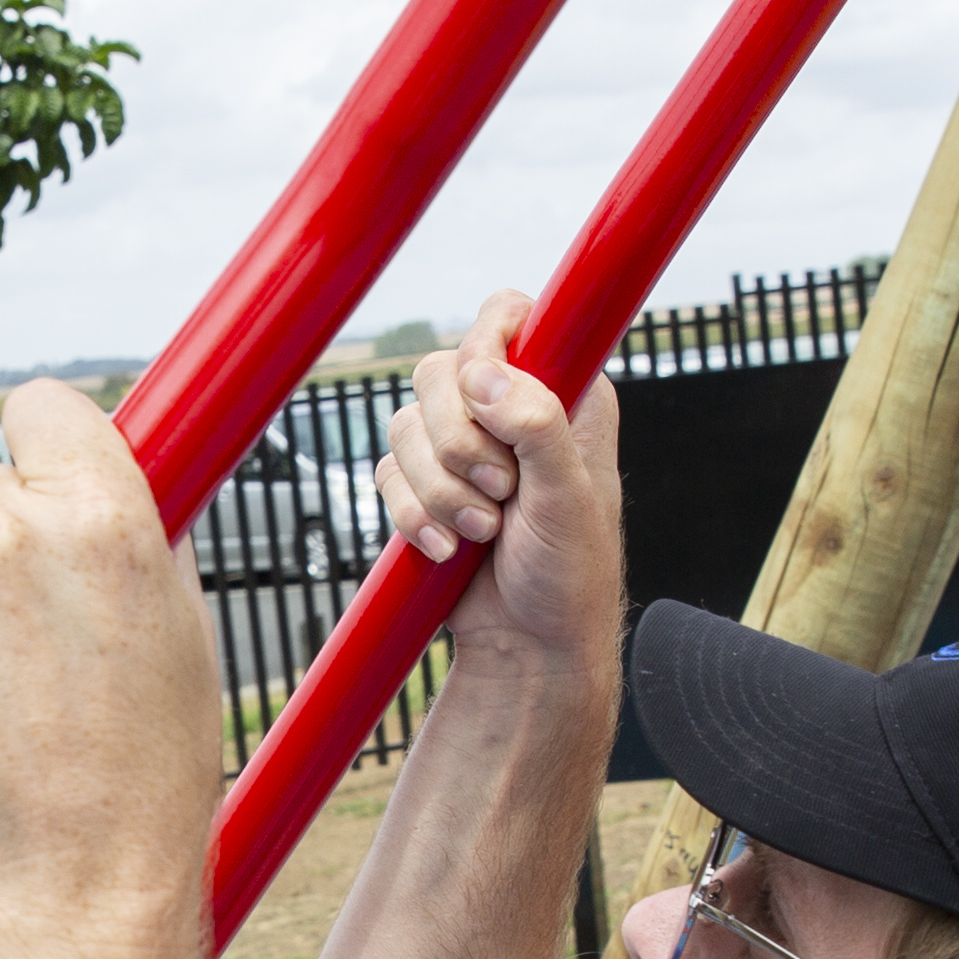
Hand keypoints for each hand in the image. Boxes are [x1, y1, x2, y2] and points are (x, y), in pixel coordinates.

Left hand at [0, 382, 222, 925]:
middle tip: (35, 640)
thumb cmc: (145, 769)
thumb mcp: (181, 632)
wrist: (72, 890)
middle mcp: (6, 543)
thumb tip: (100, 476)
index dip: (43, 446)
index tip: (44, 483)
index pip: (40, 406)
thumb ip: (134, 537)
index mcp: (101, 520)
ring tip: (3, 706)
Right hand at [376, 291, 620, 667]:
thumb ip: (538, 426)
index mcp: (563, 390)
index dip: (485, 347)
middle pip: (439, 371)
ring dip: (439, 488)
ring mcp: (463, 445)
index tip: (484, 396)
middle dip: (458, 442)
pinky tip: (449, 548)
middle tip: (501, 489)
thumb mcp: (569, 497)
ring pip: (406, 424)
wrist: (530, 642)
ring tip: (482, 530)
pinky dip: (415, 515)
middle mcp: (509, 407)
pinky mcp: (425, 483)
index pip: (508, 317)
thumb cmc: (571, 572)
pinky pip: (387, 472)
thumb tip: (486, 376)